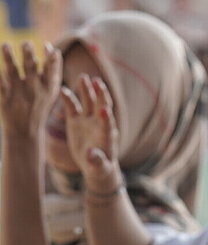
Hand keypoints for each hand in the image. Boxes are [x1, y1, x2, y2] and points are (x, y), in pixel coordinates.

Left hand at [0, 42, 61, 135]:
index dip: (51, 58)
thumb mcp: (52, 91)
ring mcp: (19, 95)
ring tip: (6, 45)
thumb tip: (50, 48)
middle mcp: (34, 90)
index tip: (48, 47)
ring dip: (9, 57)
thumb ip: (52, 70)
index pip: (51, 69)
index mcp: (48, 88)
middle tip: (26, 43)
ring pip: (12, 72)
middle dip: (28, 55)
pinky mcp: (5, 101)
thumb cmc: (40, 106)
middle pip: (31, 68)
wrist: (26, 131)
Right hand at [61, 75, 121, 190]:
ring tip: (83, 77)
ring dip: (86, 90)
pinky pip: (72, 107)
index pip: (108, 124)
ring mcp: (88, 120)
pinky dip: (68, 98)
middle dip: (100, 94)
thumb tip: (91, 155)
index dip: (106, 117)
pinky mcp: (76, 121)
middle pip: (101, 106)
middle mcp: (99, 124)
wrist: (95, 164)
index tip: (104, 109)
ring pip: (88, 102)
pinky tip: (62, 89)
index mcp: (107, 135)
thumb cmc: (100, 167)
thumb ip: (96, 160)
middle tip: (97, 82)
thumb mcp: (99, 167)